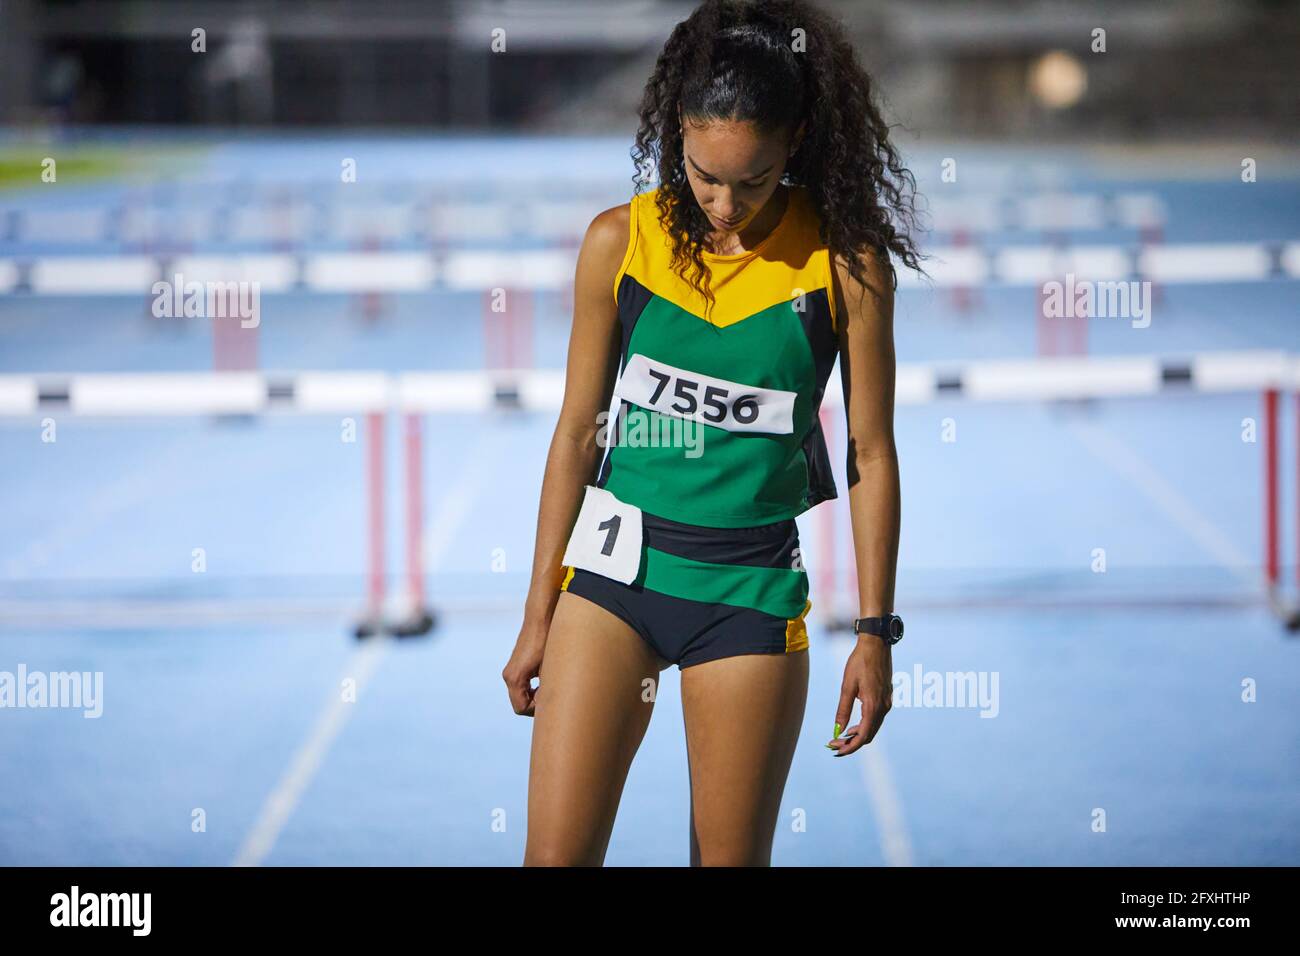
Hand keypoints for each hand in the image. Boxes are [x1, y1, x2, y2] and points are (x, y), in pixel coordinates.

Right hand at [502, 620, 547, 716]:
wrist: (539, 621)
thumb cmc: (546, 643)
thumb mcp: (549, 670)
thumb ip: (546, 690)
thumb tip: (549, 705)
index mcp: (515, 679)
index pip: (520, 708)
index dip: (535, 710)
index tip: (549, 702)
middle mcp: (508, 676)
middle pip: (519, 703)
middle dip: (534, 704)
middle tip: (550, 698)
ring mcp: (510, 671)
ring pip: (519, 695)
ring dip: (533, 696)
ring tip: (548, 689)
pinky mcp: (515, 666)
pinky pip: (520, 686)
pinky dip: (530, 689)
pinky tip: (543, 682)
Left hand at [827, 635, 892, 755]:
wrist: (876, 644)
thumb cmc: (859, 662)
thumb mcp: (847, 685)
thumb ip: (843, 709)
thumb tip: (838, 730)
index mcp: (873, 705)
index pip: (863, 736)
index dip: (849, 746)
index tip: (836, 750)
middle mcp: (884, 707)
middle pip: (869, 735)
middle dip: (851, 743)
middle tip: (834, 744)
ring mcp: (887, 703)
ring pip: (873, 728)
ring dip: (857, 736)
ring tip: (840, 737)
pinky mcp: (886, 698)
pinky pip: (876, 719)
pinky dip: (864, 726)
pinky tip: (852, 725)